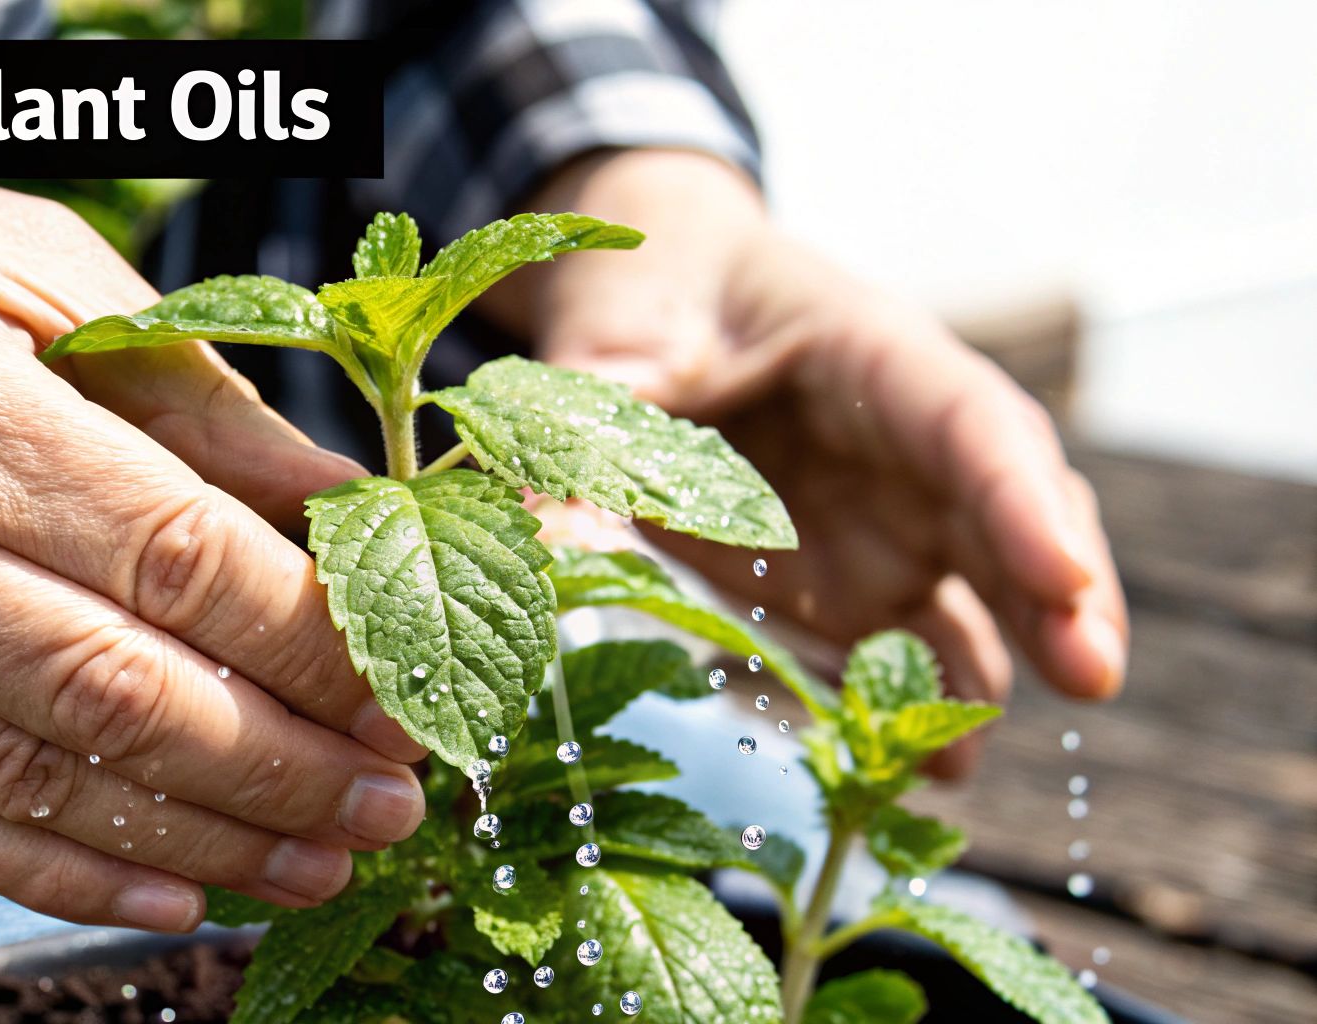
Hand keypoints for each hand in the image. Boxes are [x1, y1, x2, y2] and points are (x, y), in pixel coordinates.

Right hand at [0, 179, 424, 927]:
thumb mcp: (31, 265)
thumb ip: (196, 396)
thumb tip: (345, 510)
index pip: (168, 553)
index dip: (309, 638)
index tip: (405, 685)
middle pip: (112, 691)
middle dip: (280, 765)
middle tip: (394, 803)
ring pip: (33, 781)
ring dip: (200, 842)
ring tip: (322, 863)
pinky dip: (67, 875)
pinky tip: (178, 895)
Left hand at [488, 152, 1126, 775]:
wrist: (656, 296)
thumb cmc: (650, 297)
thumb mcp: (601, 353)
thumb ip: (578, 437)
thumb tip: (532, 541)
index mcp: (866, 352)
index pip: (969, 419)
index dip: (1021, 496)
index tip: (1060, 574)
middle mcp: (905, 442)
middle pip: (1010, 512)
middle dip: (1059, 593)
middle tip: (1091, 677)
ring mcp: (892, 516)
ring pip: (981, 592)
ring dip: (994, 669)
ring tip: (962, 763)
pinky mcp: (857, 578)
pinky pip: (913, 641)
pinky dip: (921, 701)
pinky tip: (924, 772)